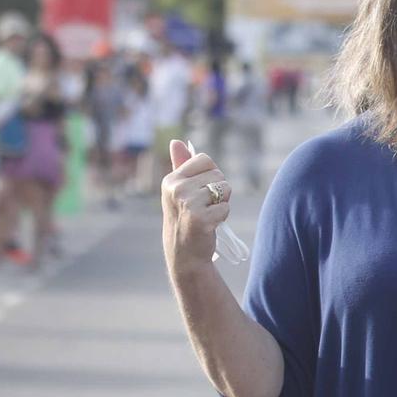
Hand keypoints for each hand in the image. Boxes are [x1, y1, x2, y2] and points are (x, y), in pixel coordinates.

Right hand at [162, 138, 231, 270]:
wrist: (184, 254)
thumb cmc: (185, 219)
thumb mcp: (179, 192)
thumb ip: (181, 166)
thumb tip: (176, 141)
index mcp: (171, 180)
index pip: (205, 159)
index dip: (211, 175)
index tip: (203, 190)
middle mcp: (177, 189)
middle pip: (218, 174)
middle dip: (219, 190)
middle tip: (205, 207)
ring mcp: (188, 203)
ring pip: (224, 189)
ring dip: (222, 203)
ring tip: (208, 215)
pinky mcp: (200, 218)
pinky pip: (225, 207)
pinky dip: (222, 217)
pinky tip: (210, 225)